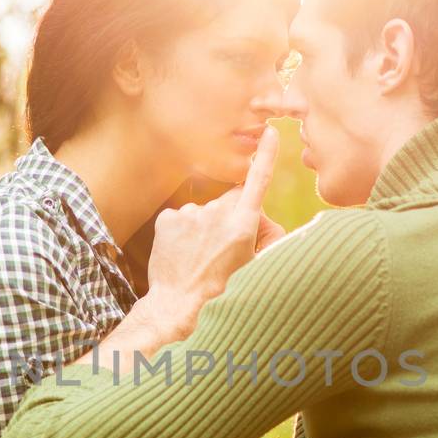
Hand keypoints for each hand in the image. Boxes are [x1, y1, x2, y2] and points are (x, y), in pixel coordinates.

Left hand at [140, 125, 280, 336]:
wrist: (177, 306)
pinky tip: (182, 252)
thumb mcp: (254, 267)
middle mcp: (217, 214)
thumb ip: (266, 239)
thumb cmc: (221, 290)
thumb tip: (264, 221)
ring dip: (205, 227)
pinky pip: (182, 218)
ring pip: (205, 211)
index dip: (266, 156)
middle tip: (226, 247)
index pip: (258, 181)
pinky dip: (183, 231)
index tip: (270, 131)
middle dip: (232, 215)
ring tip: (200, 256)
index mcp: (243, 225)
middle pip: (231, 199)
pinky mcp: (168, 219)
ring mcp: (191, 215)